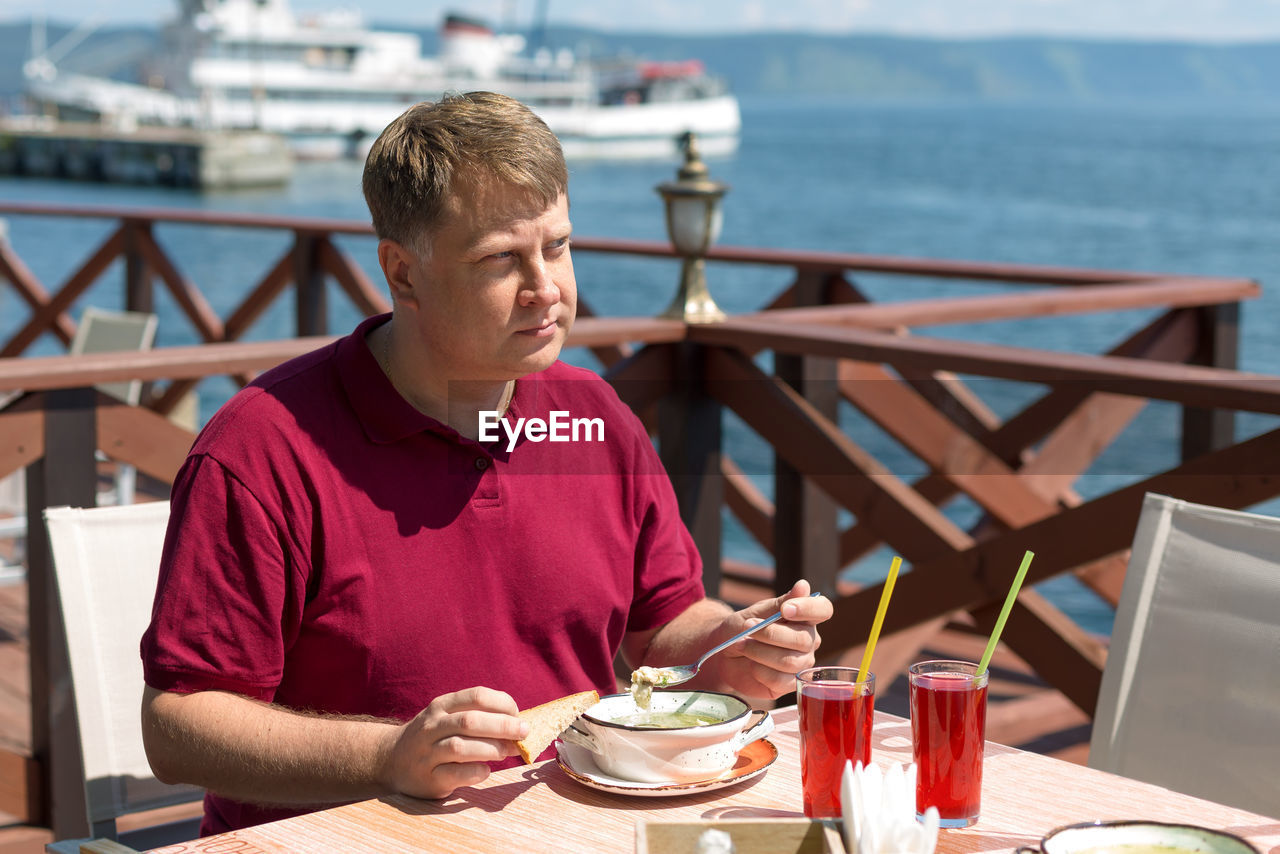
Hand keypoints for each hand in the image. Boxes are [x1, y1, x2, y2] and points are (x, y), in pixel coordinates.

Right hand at [380, 687, 529, 799]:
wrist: (390, 760)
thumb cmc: (433, 737)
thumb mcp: (448, 717)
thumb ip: (478, 717)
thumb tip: (519, 724)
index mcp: (441, 706)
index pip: (476, 696)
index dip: (503, 704)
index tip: (518, 714)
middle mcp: (432, 726)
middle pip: (470, 721)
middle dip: (503, 726)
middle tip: (524, 733)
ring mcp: (426, 752)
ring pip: (460, 747)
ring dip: (490, 749)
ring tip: (506, 752)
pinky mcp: (427, 778)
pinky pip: (454, 774)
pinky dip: (475, 772)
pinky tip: (486, 770)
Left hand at [716, 579, 832, 698]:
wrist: (723, 652)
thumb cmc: (742, 628)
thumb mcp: (756, 612)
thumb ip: (779, 603)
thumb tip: (804, 586)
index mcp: (804, 618)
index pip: (823, 609)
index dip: (809, 609)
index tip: (785, 610)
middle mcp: (808, 640)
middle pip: (803, 639)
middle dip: (771, 633)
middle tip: (748, 627)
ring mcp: (801, 663)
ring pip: (791, 661)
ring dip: (761, 651)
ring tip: (742, 645)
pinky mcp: (788, 684)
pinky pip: (781, 680)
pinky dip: (760, 671)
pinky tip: (751, 665)